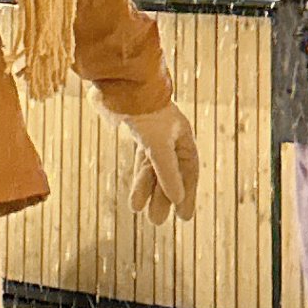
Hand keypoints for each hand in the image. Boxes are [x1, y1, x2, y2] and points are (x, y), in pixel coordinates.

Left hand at [124, 101, 199, 222]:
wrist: (118, 85)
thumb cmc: (144, 111)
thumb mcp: (157, 146)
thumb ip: (167, 173)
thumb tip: (177, 200)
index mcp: (183, 136)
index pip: (189, 171)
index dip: (187, 194)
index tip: (184, 217)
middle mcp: (170, 137)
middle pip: (170, 174)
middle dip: (164, 197)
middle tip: (157, 221)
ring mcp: (152, 136)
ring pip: (153, 170)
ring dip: (148, 191)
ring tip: (139, 212)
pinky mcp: (135, 135)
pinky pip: (140, 163)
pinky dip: (138, 180)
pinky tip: (134, 198)